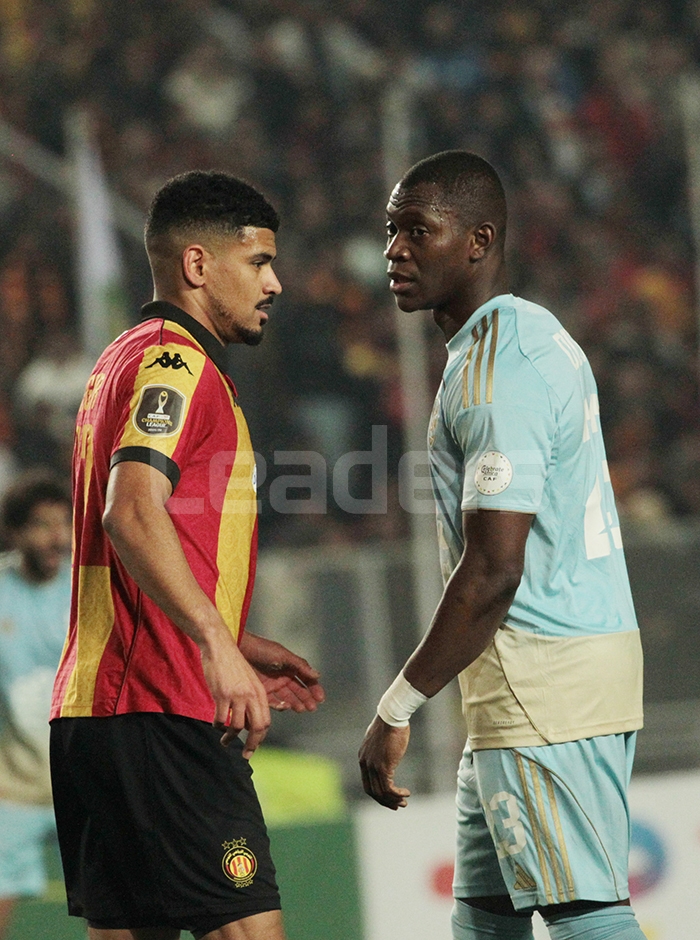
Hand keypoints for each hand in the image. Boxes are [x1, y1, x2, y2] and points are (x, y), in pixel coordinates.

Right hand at [199, 628, 270, 756]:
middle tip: (246, 755)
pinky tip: (215, 725)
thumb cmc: (232, 664)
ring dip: (230, 738)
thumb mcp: (247, 681)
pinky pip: (220, 719)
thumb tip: (245, 724)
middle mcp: (252, 695)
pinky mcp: (222, 694)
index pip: (265, 721)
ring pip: (237, 726)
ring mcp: (237, 695)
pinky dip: (217, 726)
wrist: (220, 647)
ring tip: (224, 741)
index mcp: (259, 692)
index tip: (253, 747)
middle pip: (258, 727)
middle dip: (252, 744)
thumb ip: (250, 700)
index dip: (260, 737)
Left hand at [240, 632, 324, 713]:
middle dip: (307, 699)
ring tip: (301, 708)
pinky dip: (280, 706)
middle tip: (312, 707)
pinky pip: (274, 702)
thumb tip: (317, 675)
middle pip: (299, 691)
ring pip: (288, 698)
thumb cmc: (262, 649)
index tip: (320, 698)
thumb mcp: (284, 656)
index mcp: (291, 667)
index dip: (314, 689)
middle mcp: (284, 677)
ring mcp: (273, 685)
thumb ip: (301, 666)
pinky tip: (286, 707)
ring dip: (296, 704)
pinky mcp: (262, 692)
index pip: (307, 679)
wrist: (240, 650)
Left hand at [359, 715, 410, 809]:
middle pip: (372, 791)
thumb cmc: (390, 724)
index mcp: (363, 758)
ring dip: (393, 800)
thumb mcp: (381, 739)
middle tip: (398, 806)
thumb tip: (386, 751)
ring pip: (381, 792)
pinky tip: (406, 793)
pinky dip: (398, 794)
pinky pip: (389, 788)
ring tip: (404, 802)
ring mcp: (373, 766)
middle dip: (385, 801)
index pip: (367, 783)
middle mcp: (365, 764)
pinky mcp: (383, 767)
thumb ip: (380, 749)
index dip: (378, 794)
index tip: (389, 798)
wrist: (392, 716)